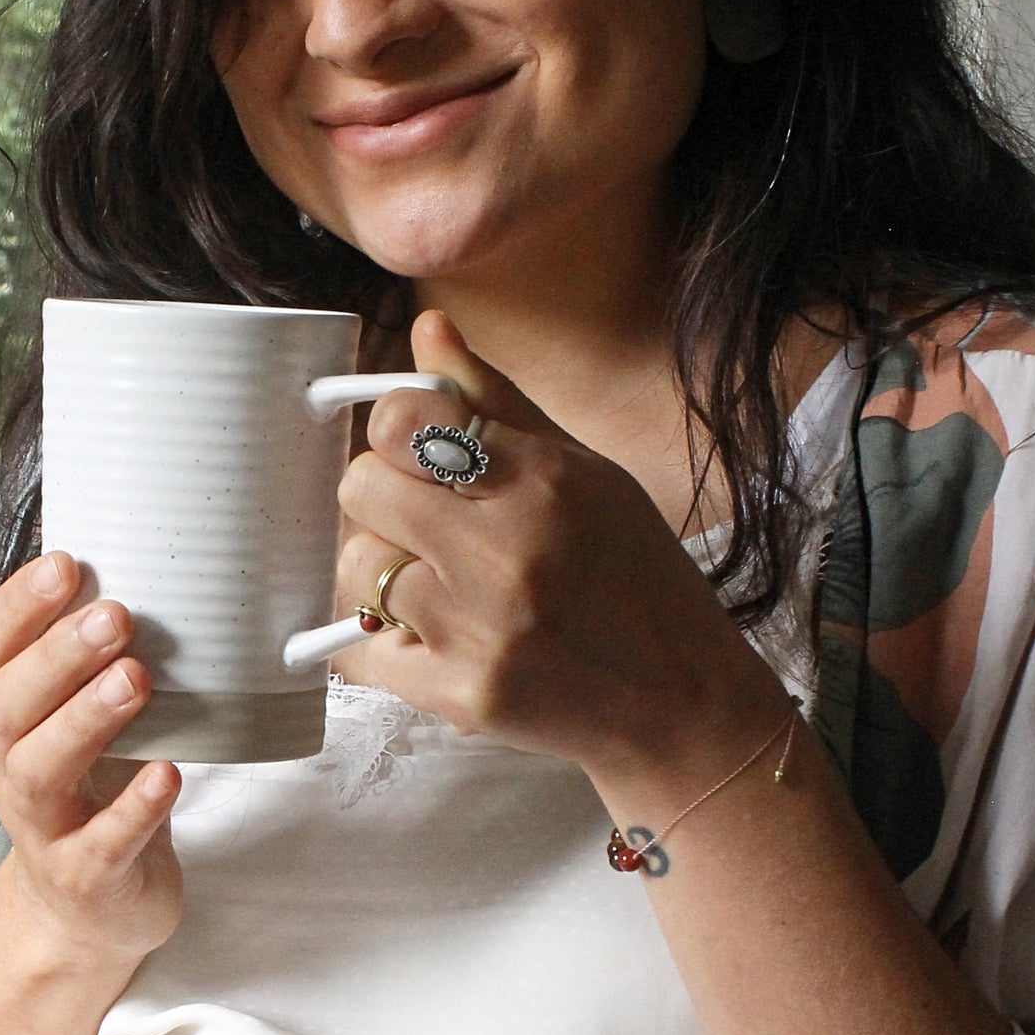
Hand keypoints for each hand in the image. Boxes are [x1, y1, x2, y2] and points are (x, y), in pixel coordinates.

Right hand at [0, 553, 183, 972]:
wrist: (89, 909)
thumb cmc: (96, 791)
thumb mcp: (84, 717)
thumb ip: (100, 658)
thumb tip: (146, 558)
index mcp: (10, 714)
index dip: (18, 606)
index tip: (67, 563)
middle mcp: (12, 765)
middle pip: (9, 706)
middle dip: (57, 656)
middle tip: (114, 617)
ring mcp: (44, 825)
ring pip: (42, 770)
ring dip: (86, 720)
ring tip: (134, 680)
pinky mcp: (86, 876)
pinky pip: (102, 843)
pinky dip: (135, 807)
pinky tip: (167, 774)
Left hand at [336, 311, 780, 777]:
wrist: (679, 704)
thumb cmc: (634, 578)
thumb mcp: (587, 473)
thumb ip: (497, 404)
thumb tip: (427, 330)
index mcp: (543, 480)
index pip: (403, 419)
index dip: (394, 429)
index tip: (415, 450)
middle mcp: (507, 550)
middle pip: (361, 487)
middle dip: (381, 496)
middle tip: (422, 520)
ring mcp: (479, 628)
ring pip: (356, 566)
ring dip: (382, 570)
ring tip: (438, 584)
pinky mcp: (459, 694)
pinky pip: (362, 648)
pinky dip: (384, 640)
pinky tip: (434, 636)